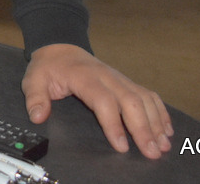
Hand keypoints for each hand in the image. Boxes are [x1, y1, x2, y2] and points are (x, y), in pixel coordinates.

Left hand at [23, 43, 173, 158]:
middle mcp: (107, 76)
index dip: (114, 124)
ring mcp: (120, 78)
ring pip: (144, 98)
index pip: (104, 101)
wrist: (61, 48)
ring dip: (156, 122)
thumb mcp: (33, 79)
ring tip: (163, 145)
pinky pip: (149, 95)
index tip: (121, 146)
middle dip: (143, 128)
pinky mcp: (127, 82)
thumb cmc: (49, 67)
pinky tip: (166, 130)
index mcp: (85, 76)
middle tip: (151, 152)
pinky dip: (160, 112)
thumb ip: (35, 97)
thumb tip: (38, 116)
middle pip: (131, 101)